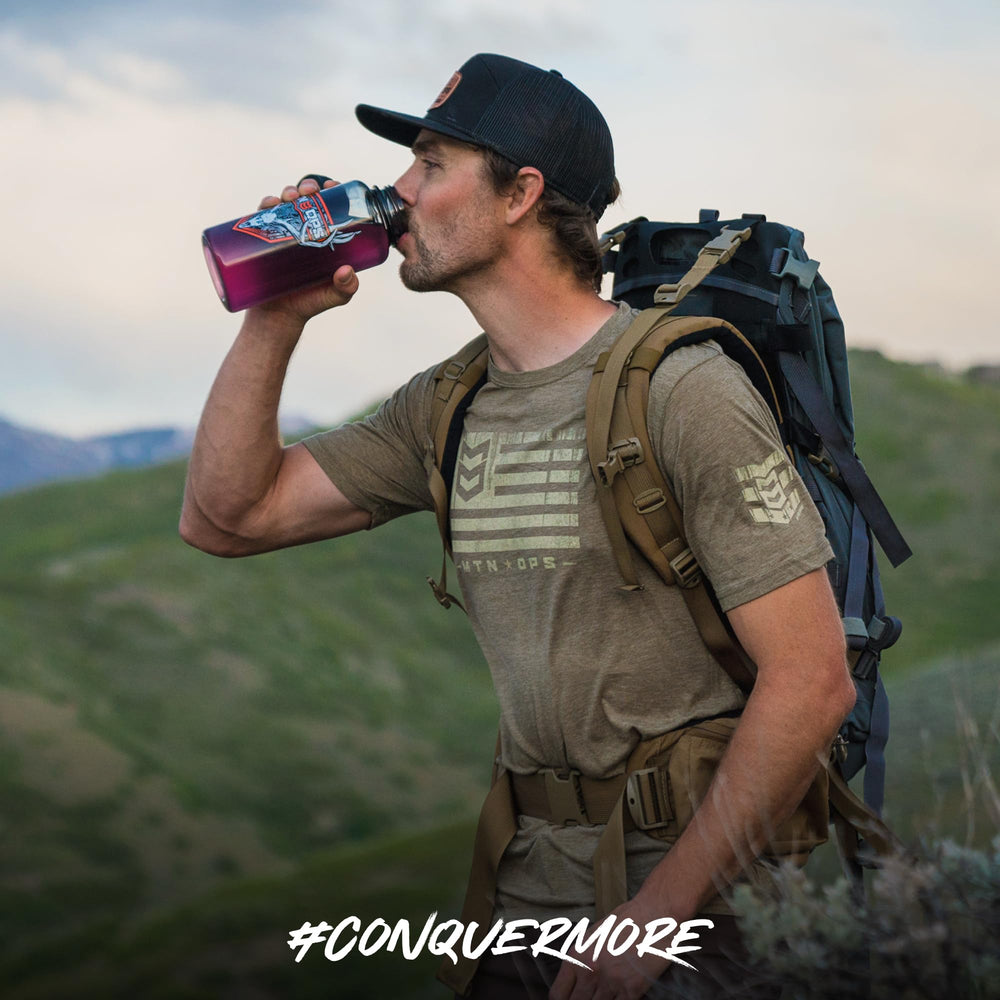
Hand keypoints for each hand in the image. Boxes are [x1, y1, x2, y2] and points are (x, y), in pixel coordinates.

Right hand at [248, 177, 359, 327]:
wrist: (277, 317)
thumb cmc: (310, 304)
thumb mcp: (335, 297)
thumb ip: (346, 288)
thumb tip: (347, 271)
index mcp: (325, 238)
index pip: (330, 208)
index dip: (332, 192)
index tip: (331, 186)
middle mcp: (304, 232)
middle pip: (307, 200)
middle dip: (308, 188)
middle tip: (309, 192)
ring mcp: (283, 234)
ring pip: (286, 204)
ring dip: (288, 192)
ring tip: (291, 196)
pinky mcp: (263, 240)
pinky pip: (263, 216)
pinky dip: (266, 204)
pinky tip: (271, 203)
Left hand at [548, 900, 672, 999]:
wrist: (655, 913)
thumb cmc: (626, 919)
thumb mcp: (595, 935)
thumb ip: (583, 958)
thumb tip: (577, 980)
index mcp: (577, 955)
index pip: (558, 994)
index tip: (569, 998)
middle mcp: (590, 971)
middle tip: (590, 995)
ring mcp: (611, 982)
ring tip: (608, 990)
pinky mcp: (632, 990)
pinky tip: (621, 995)